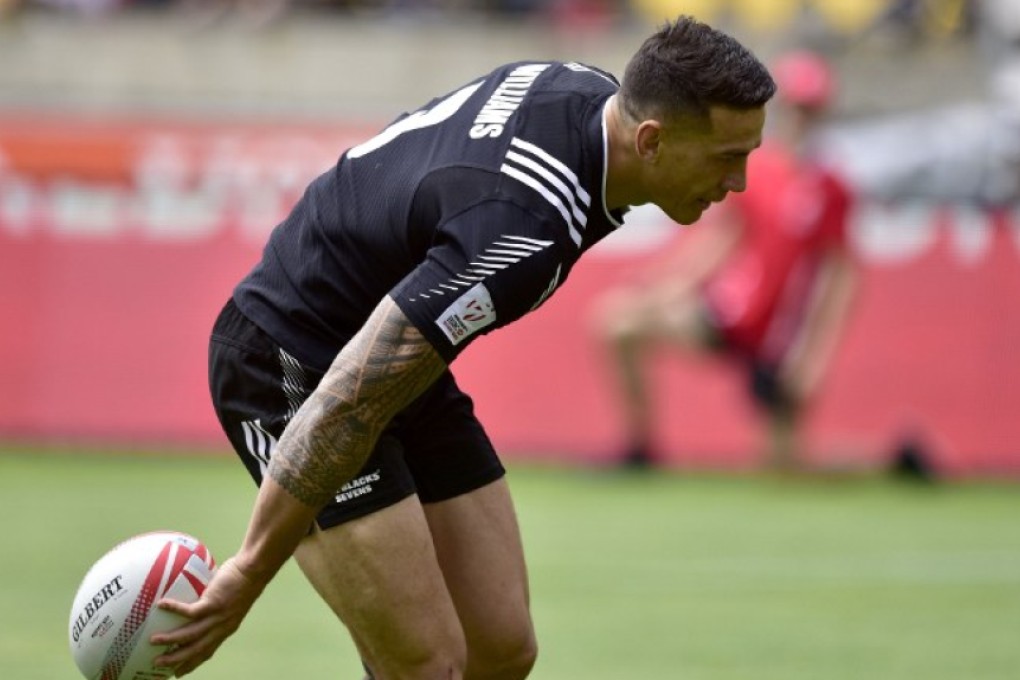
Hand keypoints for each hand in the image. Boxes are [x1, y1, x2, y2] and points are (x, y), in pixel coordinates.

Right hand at [151, 556, 264, 676]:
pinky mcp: (213, 603)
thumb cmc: (243, 582)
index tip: (178, 672)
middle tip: (158, 664)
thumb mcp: (231, 604)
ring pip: (191, 634)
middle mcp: (221, 627)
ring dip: (170, 640)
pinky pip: (190, 611)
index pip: (207, 652)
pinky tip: (161, 605)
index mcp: (225, 629)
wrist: (254, 571)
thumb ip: (216, 610)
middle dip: (177, 659)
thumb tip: (199, 603)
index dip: (192, 663)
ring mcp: (217, 617)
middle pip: (196, 649)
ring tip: (153, 641)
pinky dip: (174, 609)